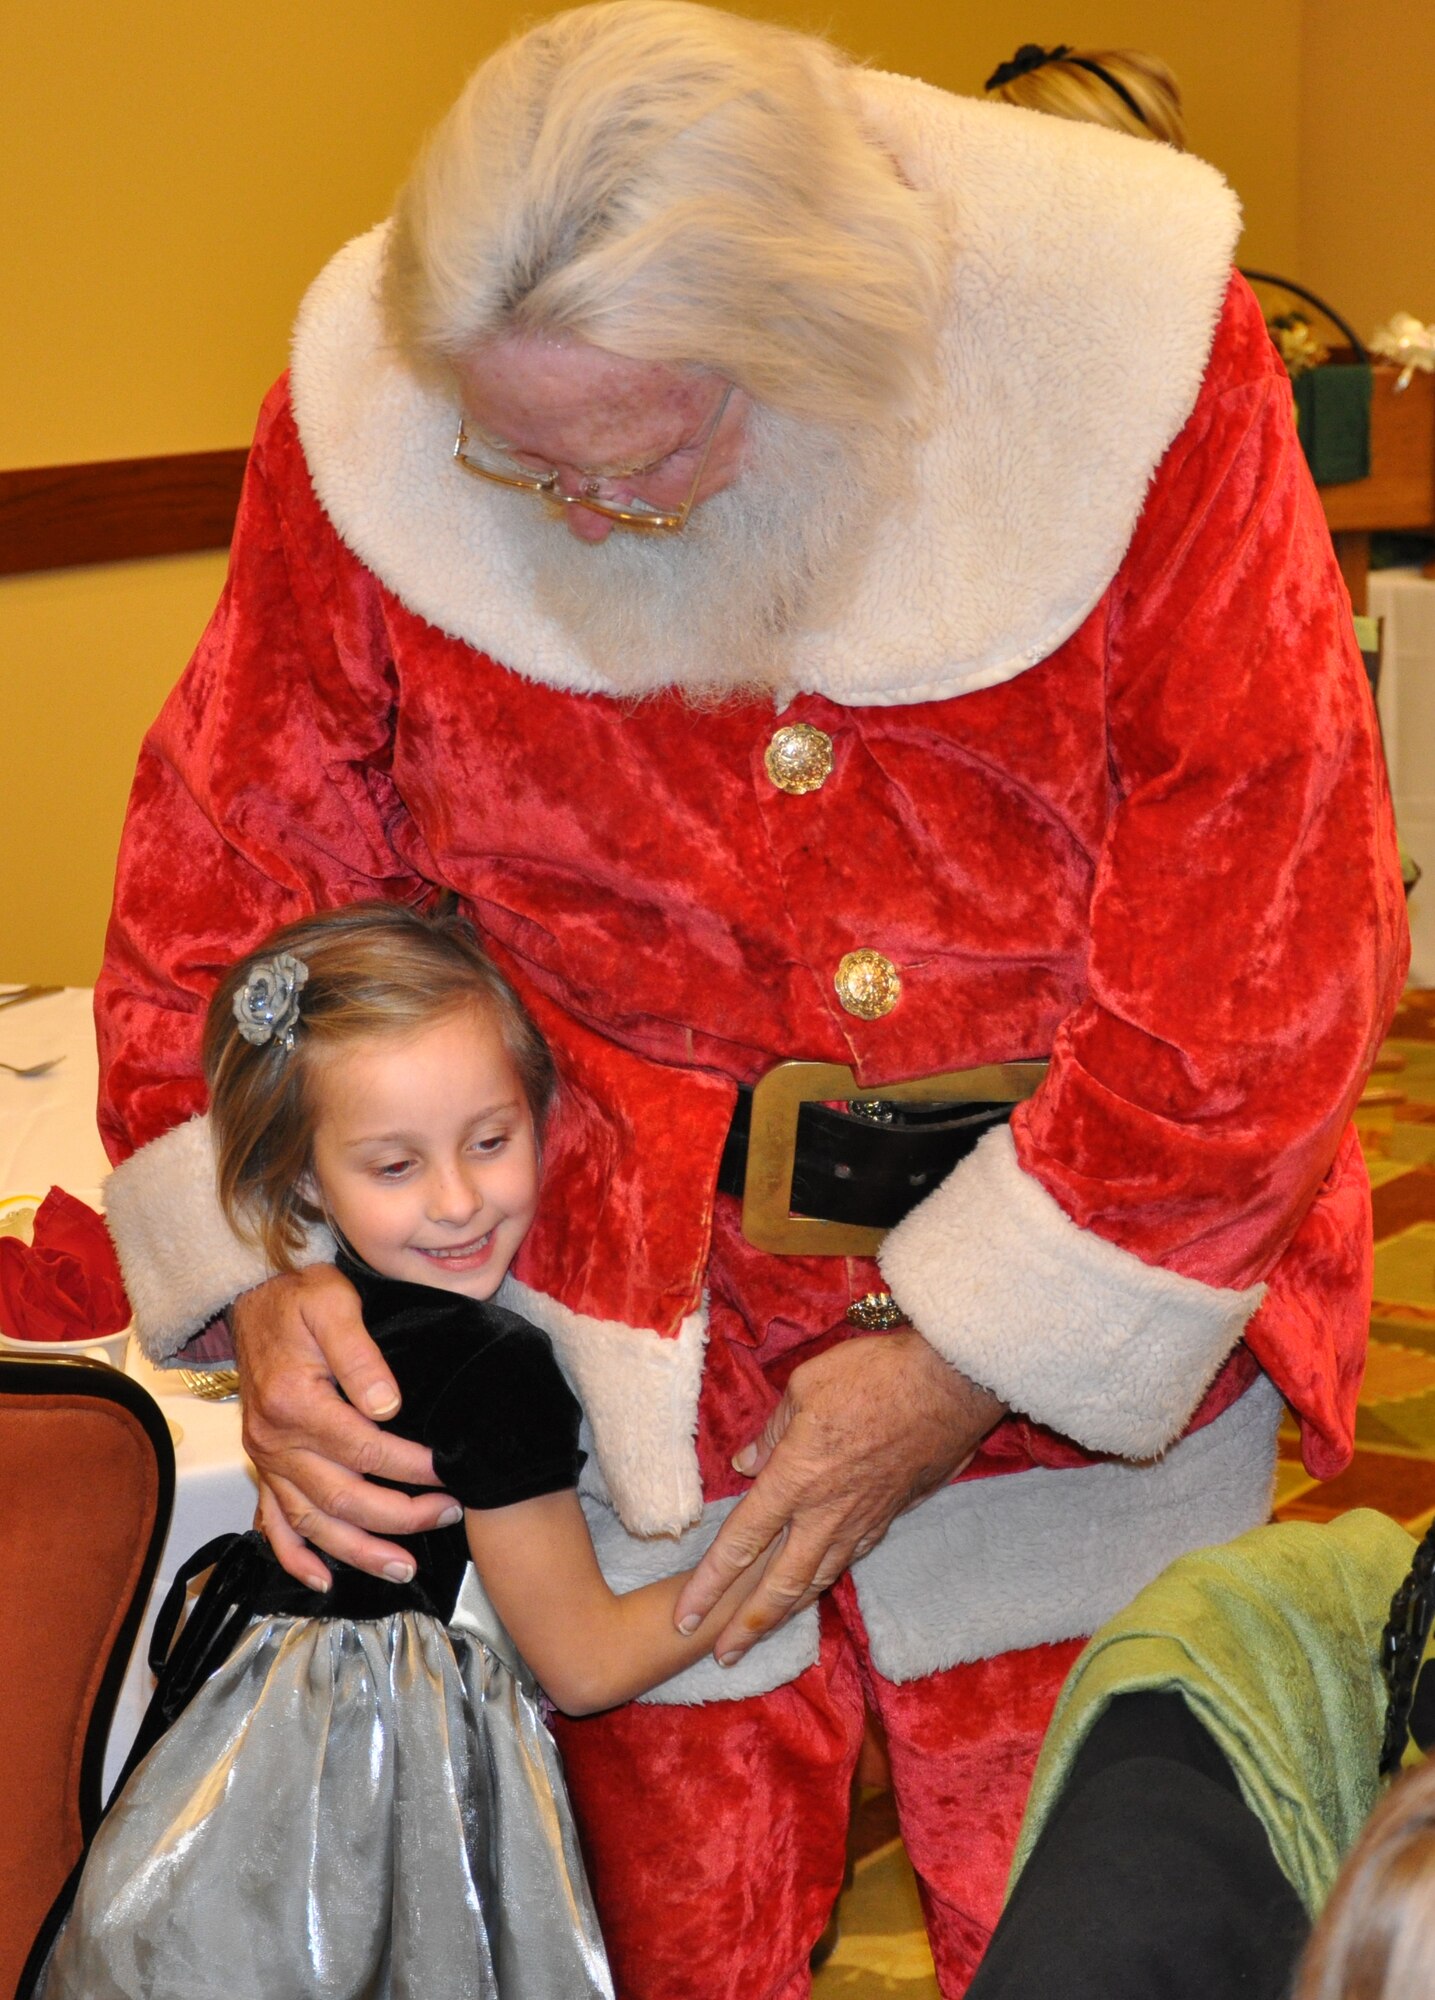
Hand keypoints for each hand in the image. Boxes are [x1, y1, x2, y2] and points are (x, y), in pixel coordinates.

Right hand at [233, 1264, 459, 1587]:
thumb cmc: (300, 1296)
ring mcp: (265, 1457)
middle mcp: (274, 1439)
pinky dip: (294, 1556)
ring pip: (311, 1522)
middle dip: (399, 1516)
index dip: (410, 1467)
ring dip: (357, 1551)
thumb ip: (361, 1356)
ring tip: (403, 1567)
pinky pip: (271, 1522)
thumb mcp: (334, 1304)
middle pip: (341, 1496)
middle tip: (447, 1515)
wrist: (254, 1295)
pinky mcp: (262, 1464)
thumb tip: (388, 1406)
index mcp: (295, 1402)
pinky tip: (322, 1580)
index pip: (364, 1449)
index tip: (449, 1472)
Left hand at [672, 1330, 1005, 1664]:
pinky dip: (825, 1580)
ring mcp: (860, 1520)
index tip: (684, 1617)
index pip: (740, 1543)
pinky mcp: (888, 1516)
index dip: (708, 1585)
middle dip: (745, 1626)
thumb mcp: (806, 1387)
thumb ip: (772, 1431)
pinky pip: (848, 1560)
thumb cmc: (873, 1375)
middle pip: (778, 1585)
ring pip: (816, 1581)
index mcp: (794, 1480)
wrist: (949, 1387)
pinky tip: (815, 1585)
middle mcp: (824, 1513)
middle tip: (720, 1655)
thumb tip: (747, 1463)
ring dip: (784, 1614)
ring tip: (760, 1636)